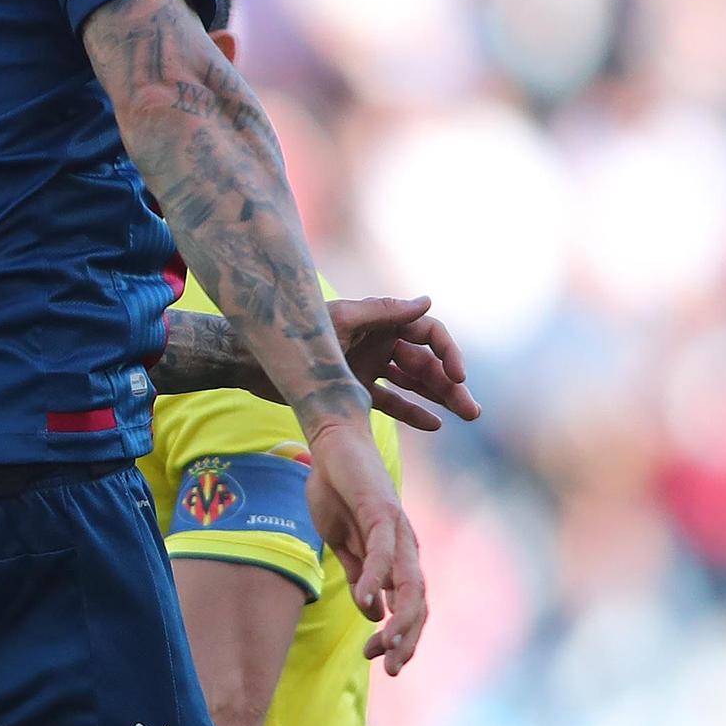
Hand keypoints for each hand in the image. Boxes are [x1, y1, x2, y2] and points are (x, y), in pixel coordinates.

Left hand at [243, 295, 478, 431]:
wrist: (252, 360)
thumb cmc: (296, 333)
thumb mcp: (341, 320)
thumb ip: (383, 312)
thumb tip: (428, 301)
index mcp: (378, 320)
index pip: (428, 333)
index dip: (448, 352)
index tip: (458, 376)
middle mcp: (378, 341)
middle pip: (426, 362)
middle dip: (451, 383)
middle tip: (473, 410)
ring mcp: (369, 366)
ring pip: (414, 383)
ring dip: (439, 398)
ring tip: (465, 415)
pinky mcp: (356, 389)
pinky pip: (391, 401)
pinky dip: (412, 412)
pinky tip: (434, 424)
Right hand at [303, 414, 425, 673]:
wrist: (332, 443)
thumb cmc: (337, 489)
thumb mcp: (341, 543)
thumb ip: (358, 576)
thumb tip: (372, 613)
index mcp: (396, 557)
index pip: (409, 607)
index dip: (399, 637)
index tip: (377, 661)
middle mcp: (406, 547)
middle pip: (418, 603)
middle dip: (406, 640)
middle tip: (389, 668)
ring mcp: (397, 530)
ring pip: (410, 584)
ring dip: (401, 620)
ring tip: (383, 646)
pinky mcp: (382, 511)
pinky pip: (384, 553)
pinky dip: (376, 579)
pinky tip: (366, 600)